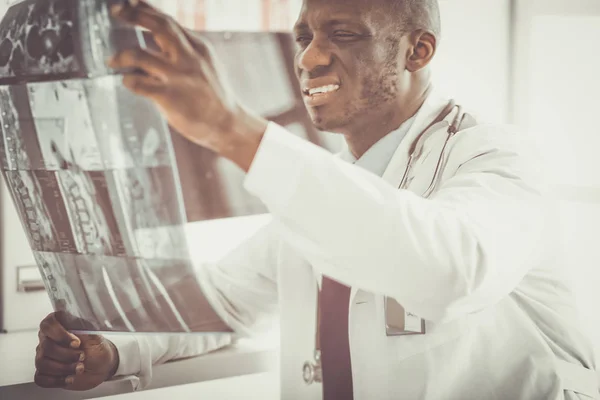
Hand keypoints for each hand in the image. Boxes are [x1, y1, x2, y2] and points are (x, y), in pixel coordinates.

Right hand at [34, 312, 118, 390]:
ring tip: (80, 368)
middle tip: (82, 356)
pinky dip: (56, 380)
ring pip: (42, 363)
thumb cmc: (96, 347)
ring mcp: (44, 356)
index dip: (60, 335)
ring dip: (63, 368)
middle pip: (46, 346)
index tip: (76, 343)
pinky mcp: (45, 373)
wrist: (101, 366)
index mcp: (59, 325)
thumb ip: (82, 326)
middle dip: (66, 355)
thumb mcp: (93, 334)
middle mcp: (48, 339)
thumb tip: (75, 319)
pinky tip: (70, 378)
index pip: (48, 324)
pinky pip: (41, 378)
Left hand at [108, 0, 267, 170]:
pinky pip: (138, 83)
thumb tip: (157, 36)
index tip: (128, 3)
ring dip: (121, 55)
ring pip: (139, 55)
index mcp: (199, 47)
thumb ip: (185, 50)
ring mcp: (179, 77)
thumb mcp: (206, 64)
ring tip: (113, 60)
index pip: (169, 21)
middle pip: (158, 26)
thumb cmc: (214, 97)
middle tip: (116, 12)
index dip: (146, 8)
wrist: (228, 124)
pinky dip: (128, 80)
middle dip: (133, 15)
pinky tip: (128, 82)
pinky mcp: (169, 97)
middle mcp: (189, 58)